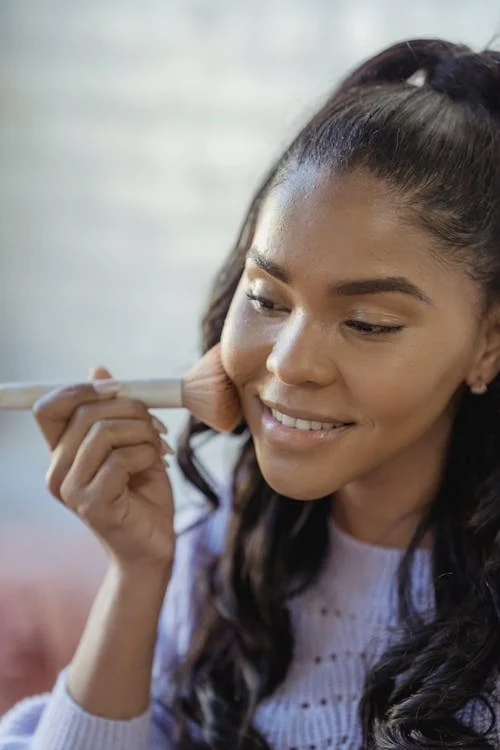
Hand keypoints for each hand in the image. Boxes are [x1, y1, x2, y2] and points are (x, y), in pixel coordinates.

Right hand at [32, 366, 175, 574]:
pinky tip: (156, 466)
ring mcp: (70, 490)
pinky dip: (148, 454)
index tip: (117, 388)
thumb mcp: (132, 442)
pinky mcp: (91, 504)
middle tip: (156, 424)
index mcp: (62, 453)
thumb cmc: (143, 493)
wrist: (153, 544)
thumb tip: (98, 368)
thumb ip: (114, 410)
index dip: (81, 389)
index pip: (49, 407)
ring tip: (158, 447)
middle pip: (84, 413)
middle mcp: (57, 471)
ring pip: (104, 433)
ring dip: (143, 432)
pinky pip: (121, 459)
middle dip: (130, 408)